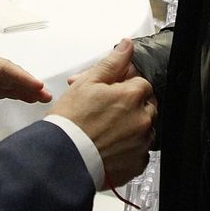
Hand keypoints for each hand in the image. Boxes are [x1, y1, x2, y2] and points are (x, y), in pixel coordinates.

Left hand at [0, 47, 51, 114]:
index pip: (3, 67)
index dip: (20, 75)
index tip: (35, 84)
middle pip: (11, 73)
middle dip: (28, 82)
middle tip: (45, 93)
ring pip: (11, 81)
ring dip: (27, 89)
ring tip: (44, 98)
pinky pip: (5, 89)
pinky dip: (18, 94)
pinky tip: (30, 99)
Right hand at [51, 39, 156, 187]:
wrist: (62, 158)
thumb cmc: (71, 122)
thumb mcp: (87, 83)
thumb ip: (112, 63)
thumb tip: (126, 46)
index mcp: (132, 96)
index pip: (142, 83)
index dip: (125, 86)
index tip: (112, 93)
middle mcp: (142, 120)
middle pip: (147, 106)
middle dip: (132, 106)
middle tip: (108, 111)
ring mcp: (141, 143)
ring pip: (145, 129)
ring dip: (133, 127)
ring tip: (108, 131)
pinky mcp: (136, 164)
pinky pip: (141, 153)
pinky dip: (131, 149)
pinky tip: (112, 147)